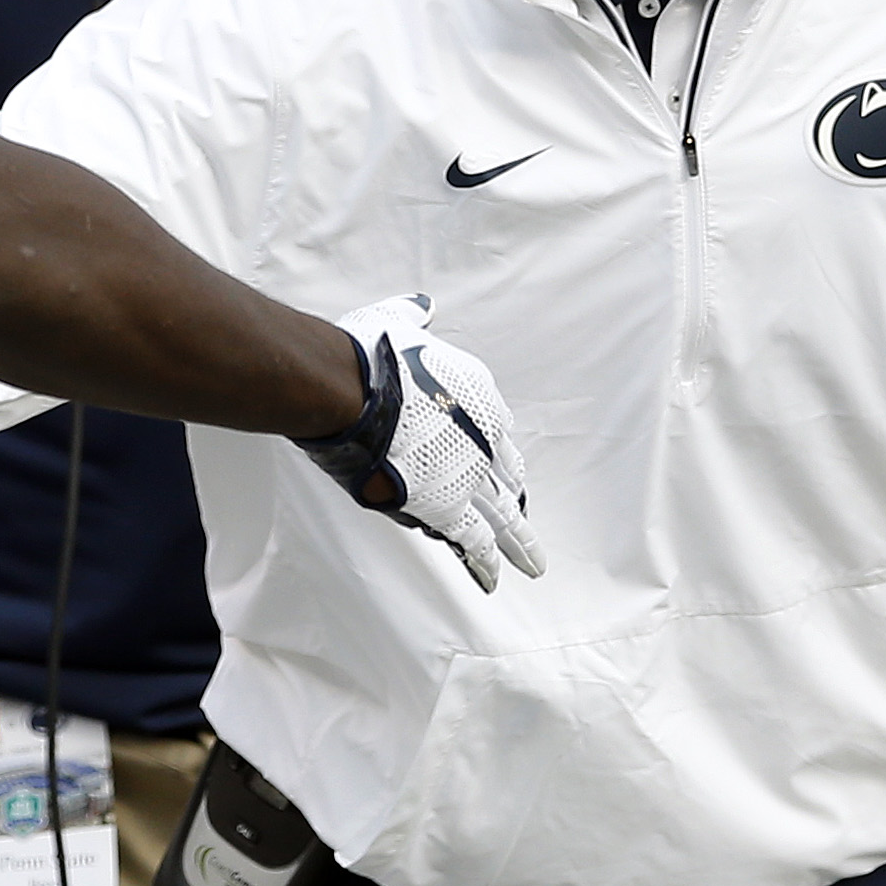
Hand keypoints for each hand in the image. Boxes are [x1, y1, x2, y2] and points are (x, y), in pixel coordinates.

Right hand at [297, 295, 543, 590]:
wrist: (352, 390)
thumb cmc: (369, 354)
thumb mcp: (398, 322)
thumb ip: (414, 318)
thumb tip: (422, 307)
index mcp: (476, 396)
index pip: (497, 433)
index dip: (500, 457)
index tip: (505, 471)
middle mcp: (482, 439)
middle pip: (508, 480)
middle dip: (517, 504)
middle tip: (528, 528)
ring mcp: (468, 475)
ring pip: (503, 517)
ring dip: (518, 543)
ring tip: (532, 564)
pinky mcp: (445, 505)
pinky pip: (474, 540)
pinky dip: (486, 561)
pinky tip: (496, 578)